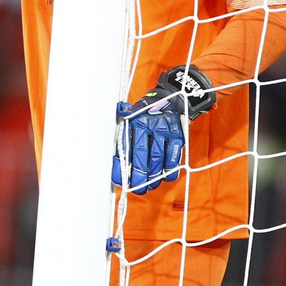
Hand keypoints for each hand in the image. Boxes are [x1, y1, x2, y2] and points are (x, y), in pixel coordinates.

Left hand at [111, 64, 214, 193]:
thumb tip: (107, 144)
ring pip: (158, 158)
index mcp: (132, 121)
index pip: (125, 146)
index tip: (118, 179)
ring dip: (152, 176)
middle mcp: (148, 125)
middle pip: (141, 155)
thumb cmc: (144, 112)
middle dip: (137, 175)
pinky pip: (174, 156)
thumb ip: (121, 130)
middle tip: (134, 187)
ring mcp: (164, 131)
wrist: (170, 97)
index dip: (121, 165)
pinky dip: (169, 170)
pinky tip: (163, 177)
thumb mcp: (129, 115)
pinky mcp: (178, 135)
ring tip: (147, 186)